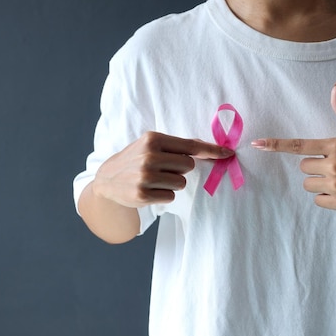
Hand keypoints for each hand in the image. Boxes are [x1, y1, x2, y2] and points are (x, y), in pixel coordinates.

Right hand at [93, 131, 233, 207]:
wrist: (107, 179)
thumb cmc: (136, 159)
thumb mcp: (152, 145)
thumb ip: (178, 146)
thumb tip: (212, 149)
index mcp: (153, 139)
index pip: (190, 146)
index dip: (212, 150)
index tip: (228, 154)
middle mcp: (149, 155)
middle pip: (188, 165)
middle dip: (181, 169)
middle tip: (163, 168)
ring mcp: (145, 176)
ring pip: (181, 182)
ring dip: (173, 183)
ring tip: (155, 179)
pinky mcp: (143, 194)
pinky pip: (171, 196)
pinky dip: (164, 195)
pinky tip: (150, 189)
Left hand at [251, 84, 335, 211]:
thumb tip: (335, 87)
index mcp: (335, 145)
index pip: (299, 145)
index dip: (276, 145)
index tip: (257, 144)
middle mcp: (333, 164)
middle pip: (303, 168)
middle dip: (316, 168)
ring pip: (309, 185)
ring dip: (320, 184)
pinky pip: (319, 201)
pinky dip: (328, 199)